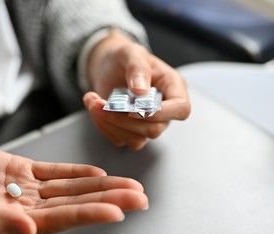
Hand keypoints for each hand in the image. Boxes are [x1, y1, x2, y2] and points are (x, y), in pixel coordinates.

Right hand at [0, 142, 147, 233]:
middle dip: (109, 200)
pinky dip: (76, 173)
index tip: (118, 210)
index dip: (90, 214)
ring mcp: (26, 190)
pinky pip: (55, 173)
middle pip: (75, 204)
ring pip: (71, 188)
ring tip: (129, 185)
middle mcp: (25, 210)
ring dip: (101, 186)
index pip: (60, 220)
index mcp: (12, 224)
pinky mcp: (22, 171)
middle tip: (139, 197)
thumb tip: (27, 230)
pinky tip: (97, 173)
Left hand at [83, 32, 190, 149]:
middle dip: (123, 118)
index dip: (160, 113)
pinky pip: (119, 139)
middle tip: (99, 101)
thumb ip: (138, 68)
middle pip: (154, 129)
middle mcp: (164, 110)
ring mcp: (148, 124)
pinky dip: (103, 126)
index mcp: (173, 88)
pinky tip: (96, 108)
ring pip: (136, 140)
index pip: (181, 109)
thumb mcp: (130, 53)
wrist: (106, 65)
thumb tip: (141, 91)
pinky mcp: (130, 132)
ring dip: (110, 123)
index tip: (134, 107)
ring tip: (93, 101)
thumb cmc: (124, 57)